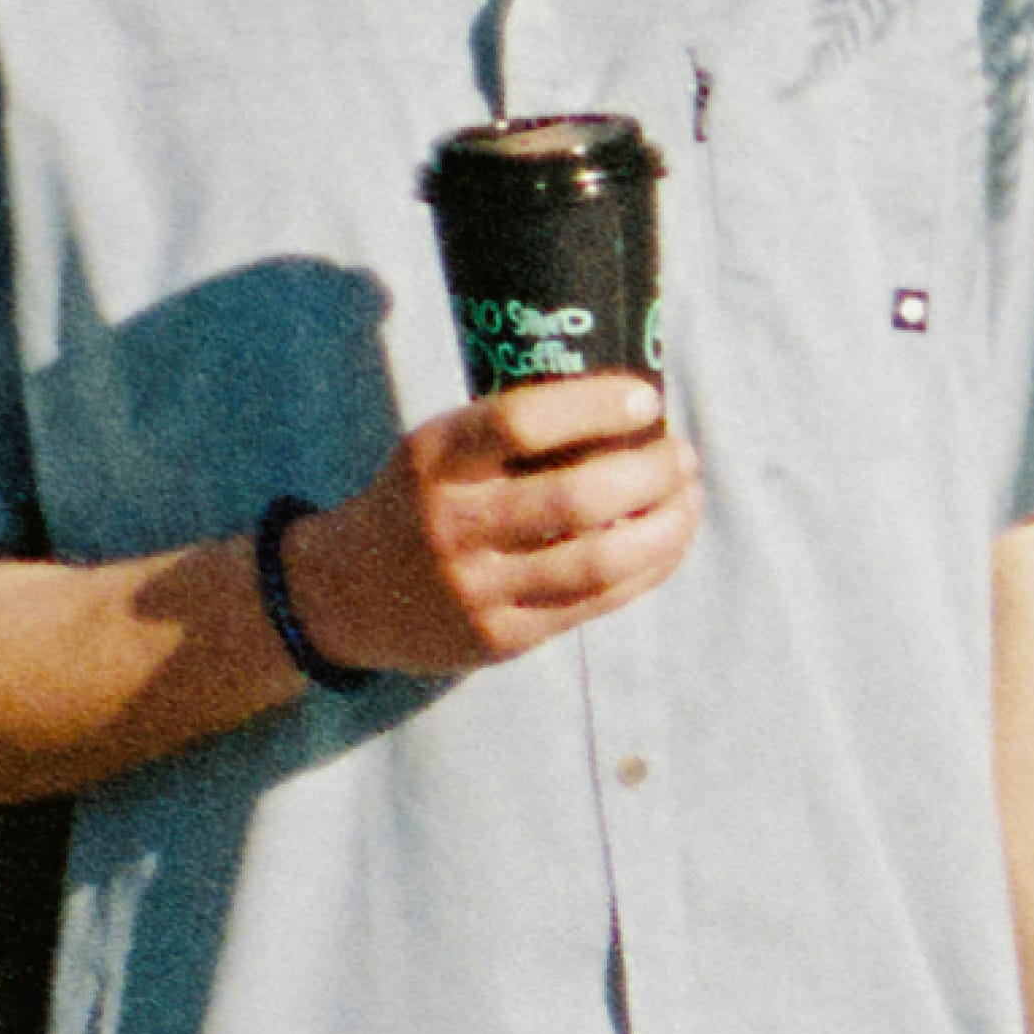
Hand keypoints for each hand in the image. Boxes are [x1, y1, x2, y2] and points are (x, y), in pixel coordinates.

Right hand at [283, 377, 700, 678]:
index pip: (519, 422)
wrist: (343, 595)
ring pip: (598, 560)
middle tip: (682, 453)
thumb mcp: (437, 449)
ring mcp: (477, 589)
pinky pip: (594, 602)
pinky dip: (647, 568)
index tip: (646, 396)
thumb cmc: (417, 501)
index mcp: (434, 459)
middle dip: (649, 471)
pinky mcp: (502, 637)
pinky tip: (668, 541)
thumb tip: (627, 410)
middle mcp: (452, 524)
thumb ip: (510, 434)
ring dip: (664, 525)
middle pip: (574, 498)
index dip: (593, 406)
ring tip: (690, 496)